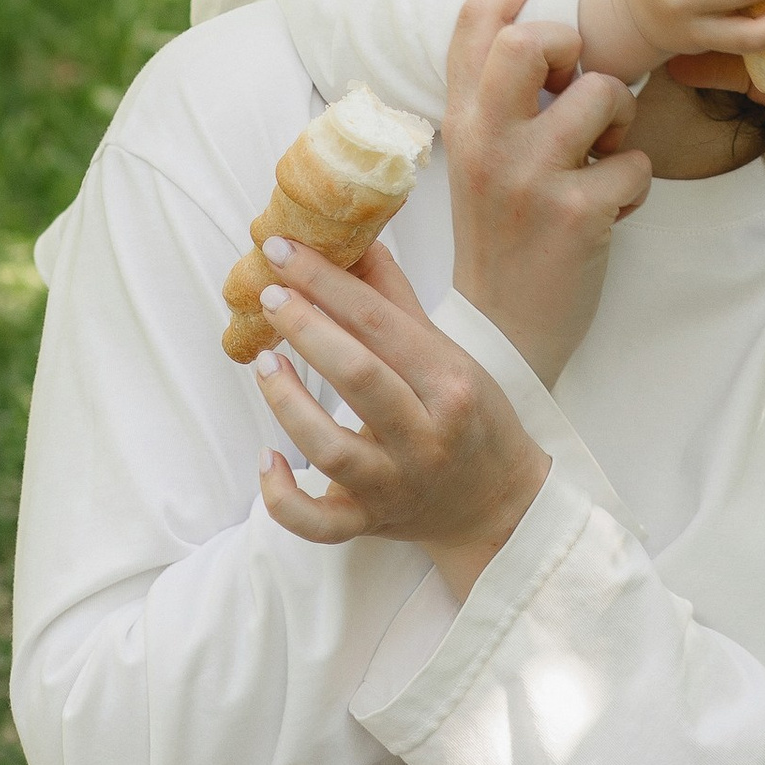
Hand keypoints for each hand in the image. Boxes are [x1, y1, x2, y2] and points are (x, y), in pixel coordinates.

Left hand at [253, 236, 549, 598]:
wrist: (500, 505)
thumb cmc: (472, 419)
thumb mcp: (448, 355)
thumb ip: (395, 302)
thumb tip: (354, 240)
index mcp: (449, 383)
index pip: (378, 321)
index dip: (324, 281)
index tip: (283, 250)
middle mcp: (426, 436)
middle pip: (358, 376)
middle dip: (306, 328)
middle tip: (270, 295)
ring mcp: (397, 485)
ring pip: (331, 449)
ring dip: (287, 402)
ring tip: (264, 362)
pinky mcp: (371, 522)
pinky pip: (318, 524)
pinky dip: (283, 497)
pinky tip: (267, 458)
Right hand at [445, 0, 651, 384]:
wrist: (502, 334)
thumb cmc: (502, 237)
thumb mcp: (479, 160)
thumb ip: (500, 100)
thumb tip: (554, 37)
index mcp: (460, 122)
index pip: (475, 20)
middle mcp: (487, 142)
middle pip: (534, 38)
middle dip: (576, 45)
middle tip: (579, 81)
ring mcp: (531, 178)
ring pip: (605, 95)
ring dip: (621, 124)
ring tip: (601, 159)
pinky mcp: (577, 215)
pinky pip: (635, 164)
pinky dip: (633, 186)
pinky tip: (608, 212)